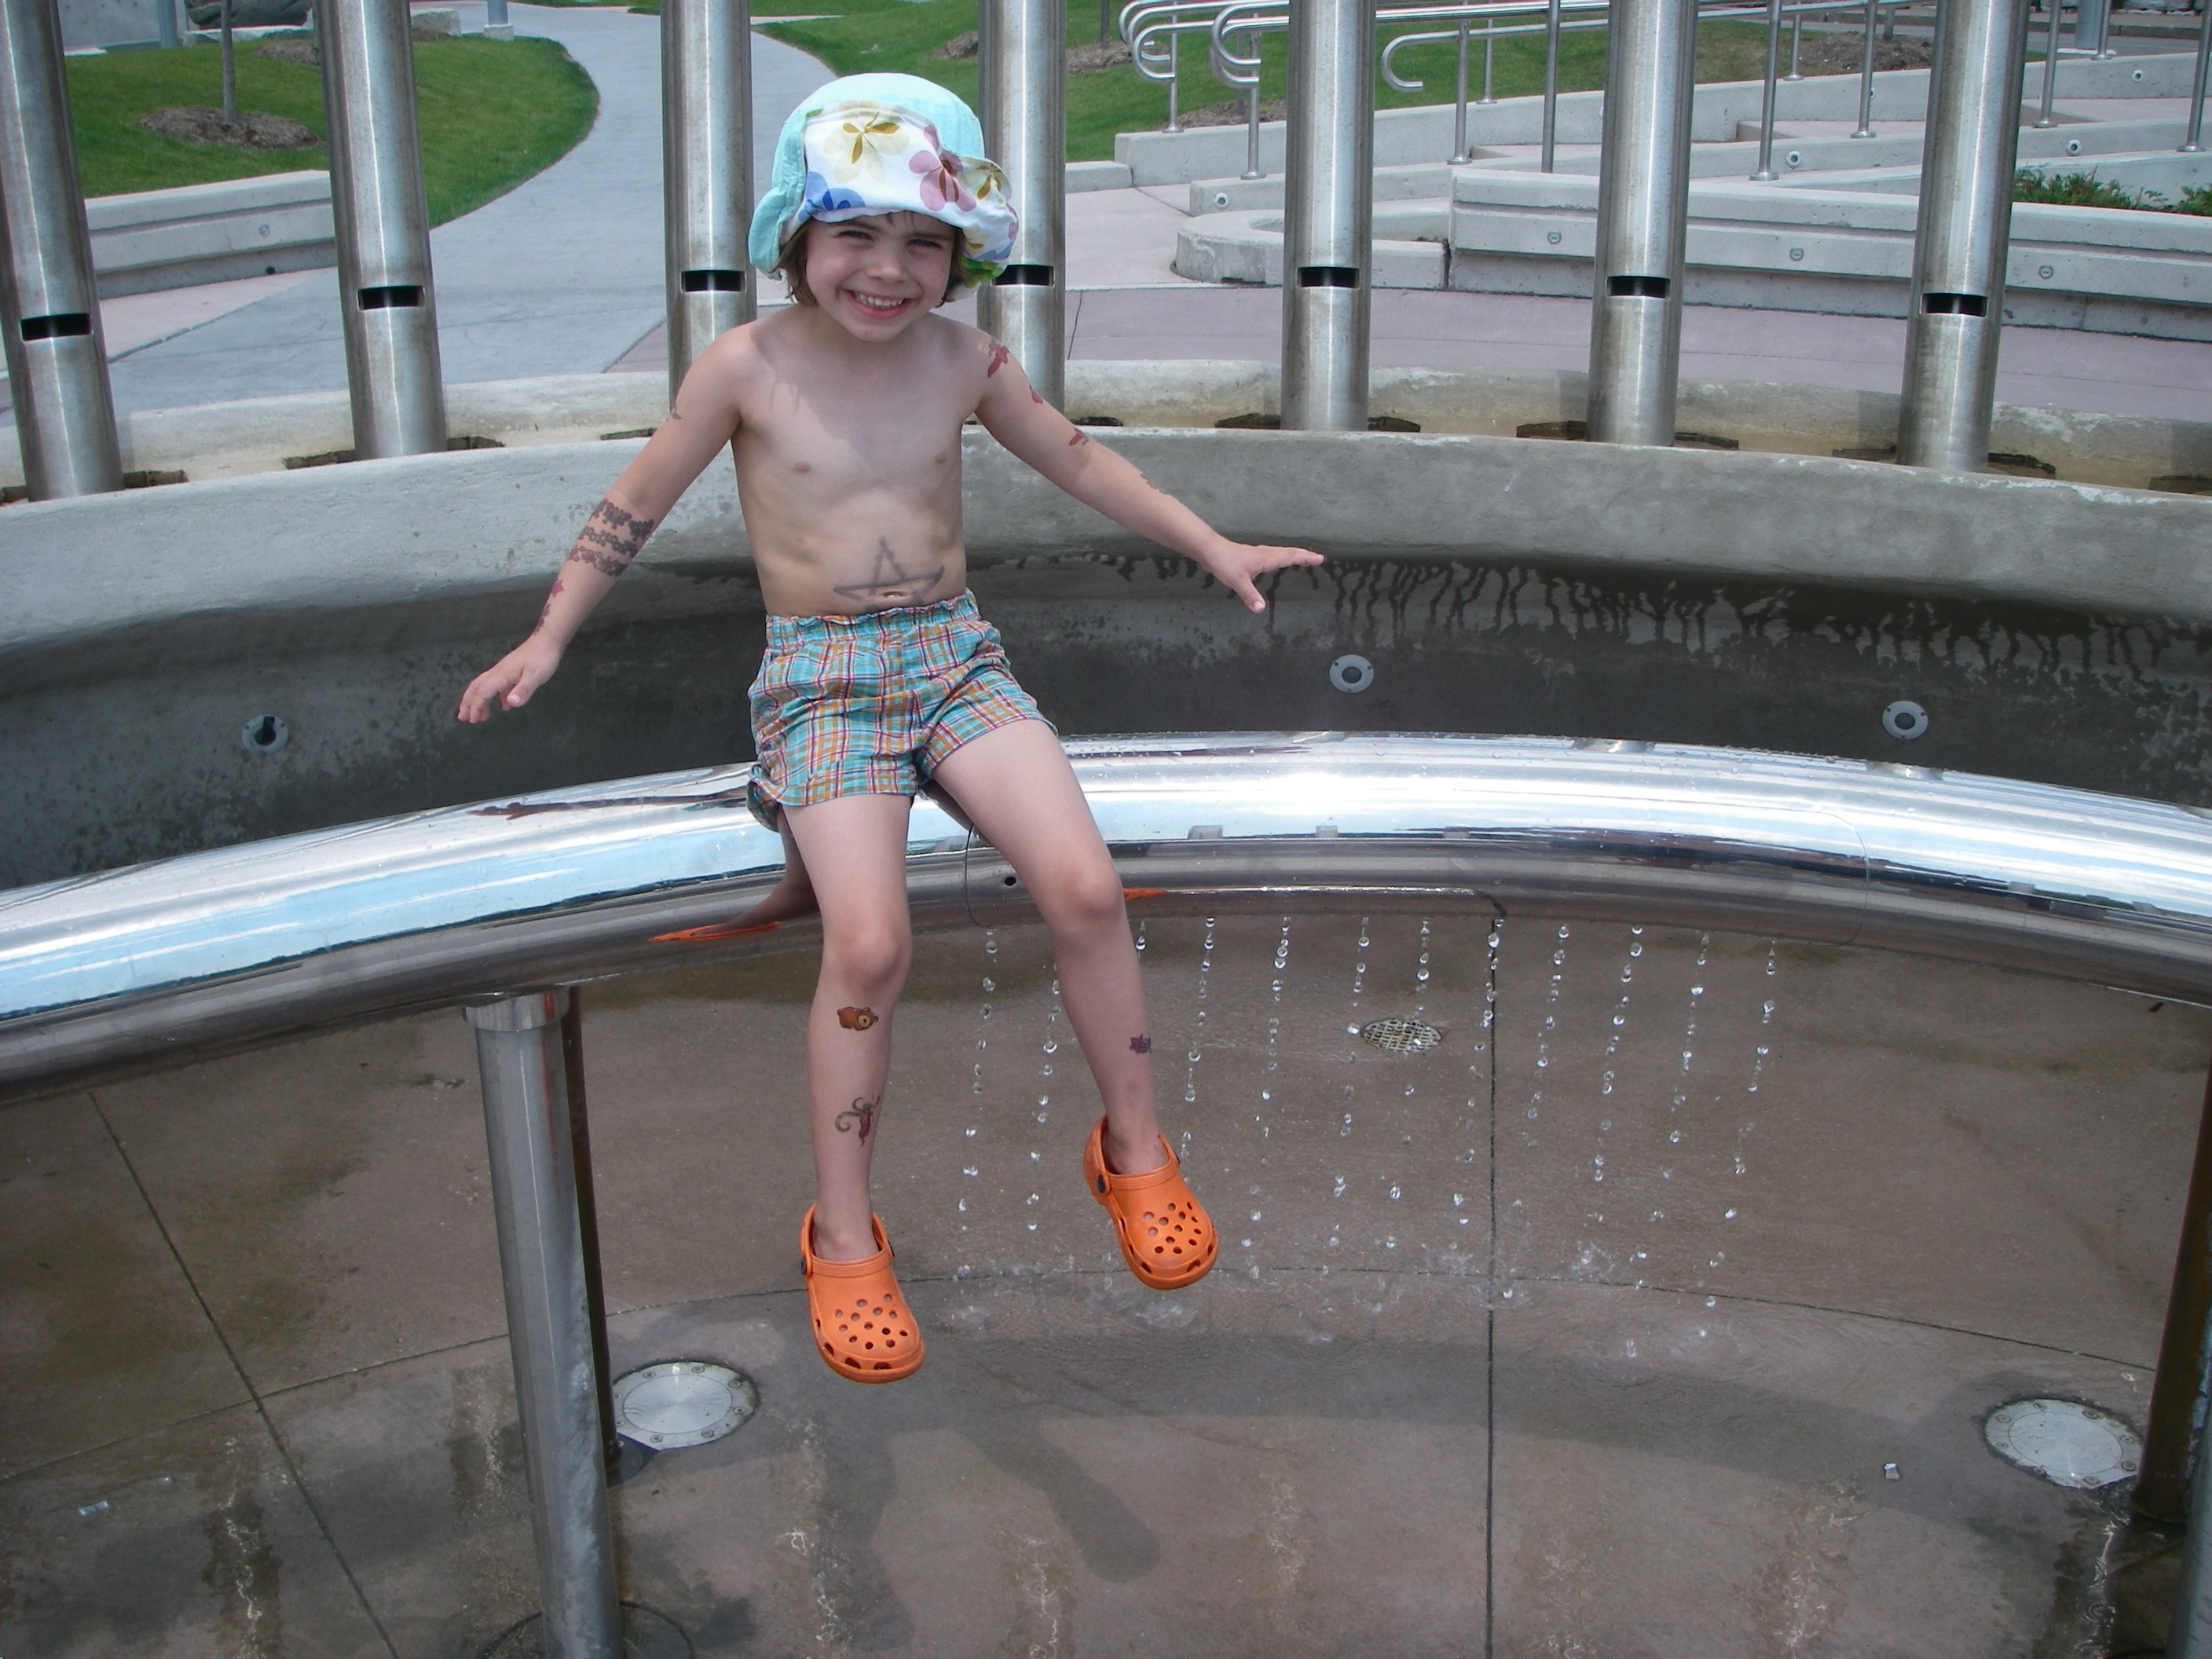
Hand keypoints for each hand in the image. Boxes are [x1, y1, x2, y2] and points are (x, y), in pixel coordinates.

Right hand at [456, 635, 563, 723]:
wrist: (547, 639)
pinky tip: (503, 706)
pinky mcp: (510, 670)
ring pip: (484, 686)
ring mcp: (503, 670)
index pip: (483, 692)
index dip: (476, 706)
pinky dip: (495, 697)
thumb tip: (510, 704)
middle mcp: (498, 672)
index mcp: (501, 675)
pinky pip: (497, 685)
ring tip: (479, 716)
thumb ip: (523, 690)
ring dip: (478, 700)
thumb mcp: (535, 676)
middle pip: (476, 687)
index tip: (472, 719)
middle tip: (463, 718)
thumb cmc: (542, 658)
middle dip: (468, 703)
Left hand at [1196, 538, 1325, 613]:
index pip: (1290, 557)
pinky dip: (1283, 557)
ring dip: (1294, 555)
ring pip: (1282, 552)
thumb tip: (1261, 609)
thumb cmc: (1224, 562)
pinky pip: (1274, 555)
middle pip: (1289, 553)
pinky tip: (1279, 562)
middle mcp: (1265, 554)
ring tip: (1304, 559)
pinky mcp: (1253, 556)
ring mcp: (1259, 554)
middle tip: (1318, 558)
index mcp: (1266, 558)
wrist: (1210, 550)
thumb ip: (1250, 595)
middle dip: (1304, 555)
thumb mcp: (1238, 581)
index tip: (1320, 558)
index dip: (1305, 558)